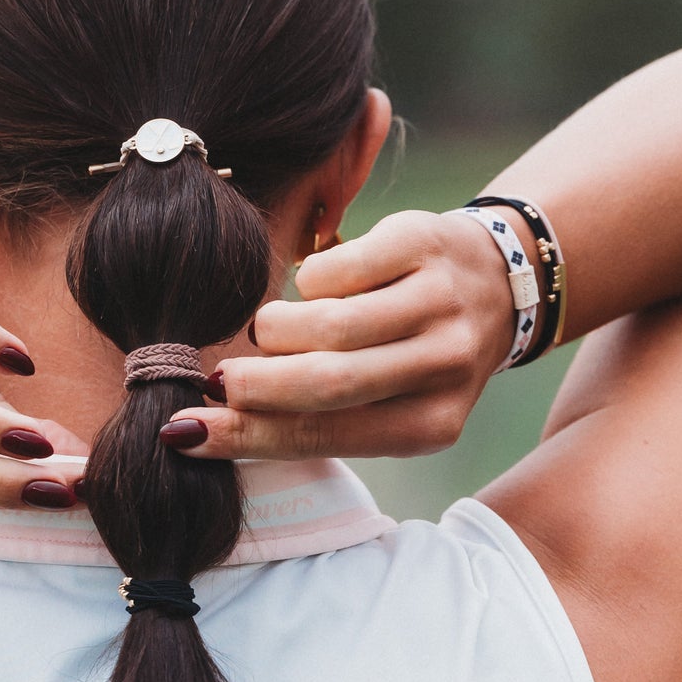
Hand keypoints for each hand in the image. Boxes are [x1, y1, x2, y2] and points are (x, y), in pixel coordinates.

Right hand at [162, 210, 517, 460]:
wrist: (496, 281)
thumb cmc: (412, 356)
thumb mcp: (382, 405)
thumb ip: (310, 420)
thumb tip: (199, 429)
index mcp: (432, 424)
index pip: (327, 437)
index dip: (248, 436)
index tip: (184, 432)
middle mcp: (446, 366)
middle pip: (328, 382)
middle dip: (256, 386)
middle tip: (219, 380)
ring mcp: (441, 303)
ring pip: (329, 324)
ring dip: (278, 330)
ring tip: (272, 333)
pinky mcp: (424, 244)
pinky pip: (337, 269)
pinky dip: (308, 282)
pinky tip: (316, 290)